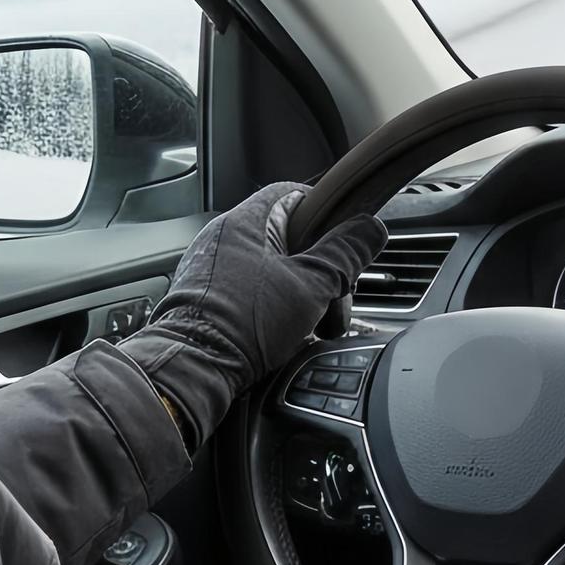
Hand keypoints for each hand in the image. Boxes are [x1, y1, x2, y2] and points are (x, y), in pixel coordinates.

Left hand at [120, 183, 386, 449]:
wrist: (193, 369)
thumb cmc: (243, 325)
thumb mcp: (311, 286)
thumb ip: (345, 255)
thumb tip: (371, 229)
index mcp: (246, 221)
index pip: (295, 195)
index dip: (327, 216)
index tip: (345, 243)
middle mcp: (224, 239)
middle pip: (289, 238)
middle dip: (320, 269)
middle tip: (335, 296)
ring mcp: (214, 270)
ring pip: (275, 270)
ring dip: (302, 294)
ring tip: (314, 323)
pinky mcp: (210, 301)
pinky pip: (255, 294)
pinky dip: (277, 310)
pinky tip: (288, 334)